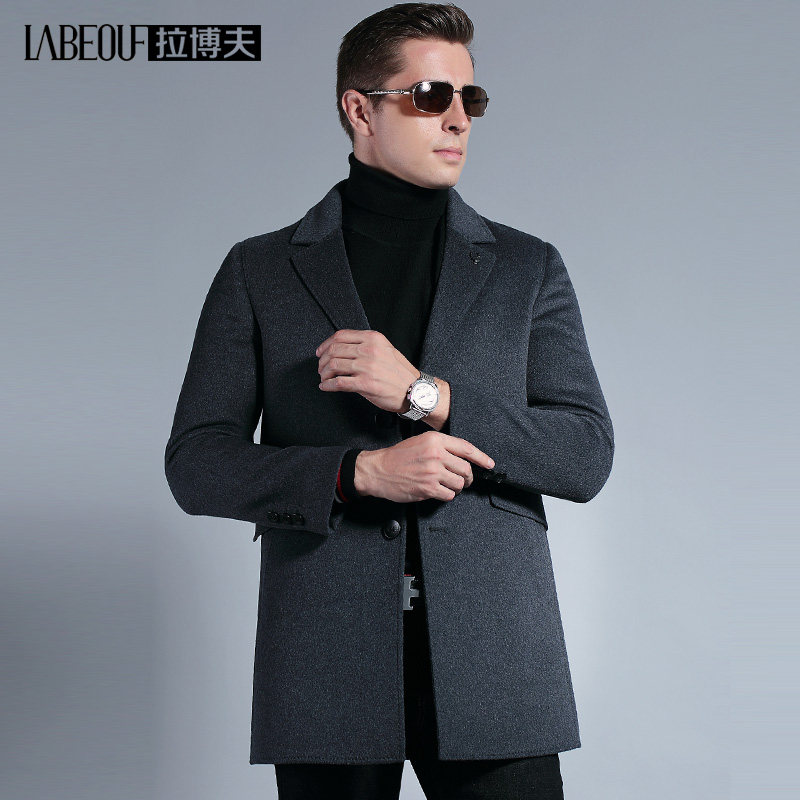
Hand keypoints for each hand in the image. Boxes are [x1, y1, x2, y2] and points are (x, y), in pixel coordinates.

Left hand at [316, 329, 418, 412]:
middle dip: (323, 360)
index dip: (326, 344)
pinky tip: (326, 386)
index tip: (321, 351)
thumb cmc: (400, 373)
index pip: (340, 336)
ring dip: (324, 373)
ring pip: (334, 365)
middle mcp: (369, 350)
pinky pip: (339, 383)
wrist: (414, 390)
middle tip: (321, 367)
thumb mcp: (386, 349)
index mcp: (373, 339)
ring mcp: (367, 367)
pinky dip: (328, 385)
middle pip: (334, 350)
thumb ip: (366, 345)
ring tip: (324, 377)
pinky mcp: (365, 384)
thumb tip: (342, 349)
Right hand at [354, 431, 495, 502]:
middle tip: (462, 480)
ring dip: (456, 487)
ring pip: (459, 484)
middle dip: (466, 477)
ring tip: (446, 485)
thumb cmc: (397, 457)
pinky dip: (446, 495)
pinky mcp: (428, 488)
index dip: (481, 457)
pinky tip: (437, 490)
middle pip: (466, 469)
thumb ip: (441, 446)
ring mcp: (433, 472)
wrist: (378, 470)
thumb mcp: (420, 442)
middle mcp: (436, 455)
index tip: (489, 464)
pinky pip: (448, 495)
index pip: (466, 448)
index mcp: (435, 440)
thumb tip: (462, 458)